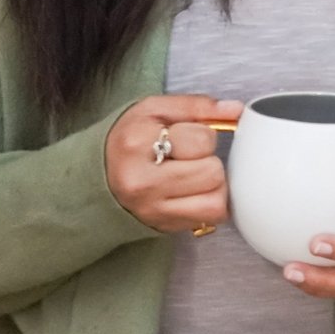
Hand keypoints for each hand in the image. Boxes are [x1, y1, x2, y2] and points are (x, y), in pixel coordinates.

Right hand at [104, 94, 244, 233]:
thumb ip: (196, 106)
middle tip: (190, 157)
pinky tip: (195, 191)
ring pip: (216, 202)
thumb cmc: (130, 139)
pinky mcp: (164, 227)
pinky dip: (211, 202)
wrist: (99, 176)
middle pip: (212, 172)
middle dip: (209, 160)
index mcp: (138, 143)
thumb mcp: (154, 110)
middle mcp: (143, 182)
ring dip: (214, 185)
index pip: (202, 140)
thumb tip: (235, 110)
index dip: (203, 134)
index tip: (187, 136)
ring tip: (196, 174)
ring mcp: (153, 210)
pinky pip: (211, 218)